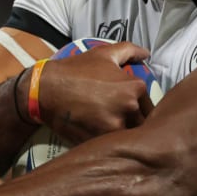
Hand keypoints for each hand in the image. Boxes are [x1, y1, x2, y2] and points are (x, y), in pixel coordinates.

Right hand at [39, 41, 153, 142]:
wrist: (45, 89)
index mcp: (134, 87)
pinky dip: (109, 143)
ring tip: (110, 128)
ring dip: (124, 135)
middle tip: (120, 120)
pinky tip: (99, 133)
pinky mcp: (100, 141)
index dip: (142, 110)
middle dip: (136, 124)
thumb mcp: (103, 54)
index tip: (131, 110)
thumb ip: (129, 50)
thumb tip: (146, 54)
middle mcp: (129, 107)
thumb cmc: (75, 70)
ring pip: (130, 137)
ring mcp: (114, 126)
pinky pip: (113, 145)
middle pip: (144, 124)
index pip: (152, 107)